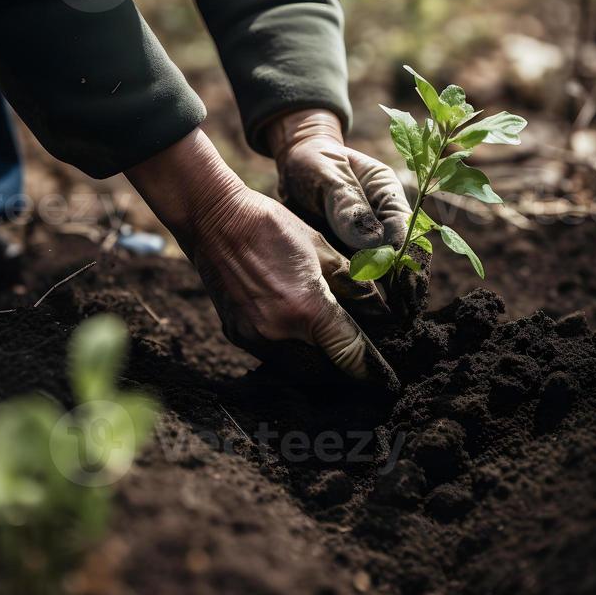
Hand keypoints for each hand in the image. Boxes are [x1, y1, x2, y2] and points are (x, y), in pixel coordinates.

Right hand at [126, 129, 396, 387]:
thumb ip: (351, 282)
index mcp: (306, 307)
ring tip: (329, 349)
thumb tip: (378, 307)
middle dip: (342, 369)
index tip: (383, 375)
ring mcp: (253, 337)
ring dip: (316, 365)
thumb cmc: (268, 226)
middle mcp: (279, 331)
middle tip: (357, 358)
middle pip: (323, 372)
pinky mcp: (235, 334)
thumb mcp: (320, 247)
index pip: (349, 352)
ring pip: (295, 370)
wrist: (212, 219)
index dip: (371, 366)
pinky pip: (271, 357)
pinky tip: (298, 335)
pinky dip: (290, 353)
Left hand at [267, 108, 429, 317]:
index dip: (409, 264)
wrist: (296, 161)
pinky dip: (364, 299)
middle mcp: (386, 220)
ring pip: (386, 274)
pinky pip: (363, 278)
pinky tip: (362, 320)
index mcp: (388, 195)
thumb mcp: (328, 175)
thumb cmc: (314, 162)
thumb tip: (371, 243)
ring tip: (389, 329)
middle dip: (406, 290)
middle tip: (403, 321)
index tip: (406, 292)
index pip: (408, 234)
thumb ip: (347, 205)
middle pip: (404, 260)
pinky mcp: (352, 253)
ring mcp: (370, 238)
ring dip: (389, 300)